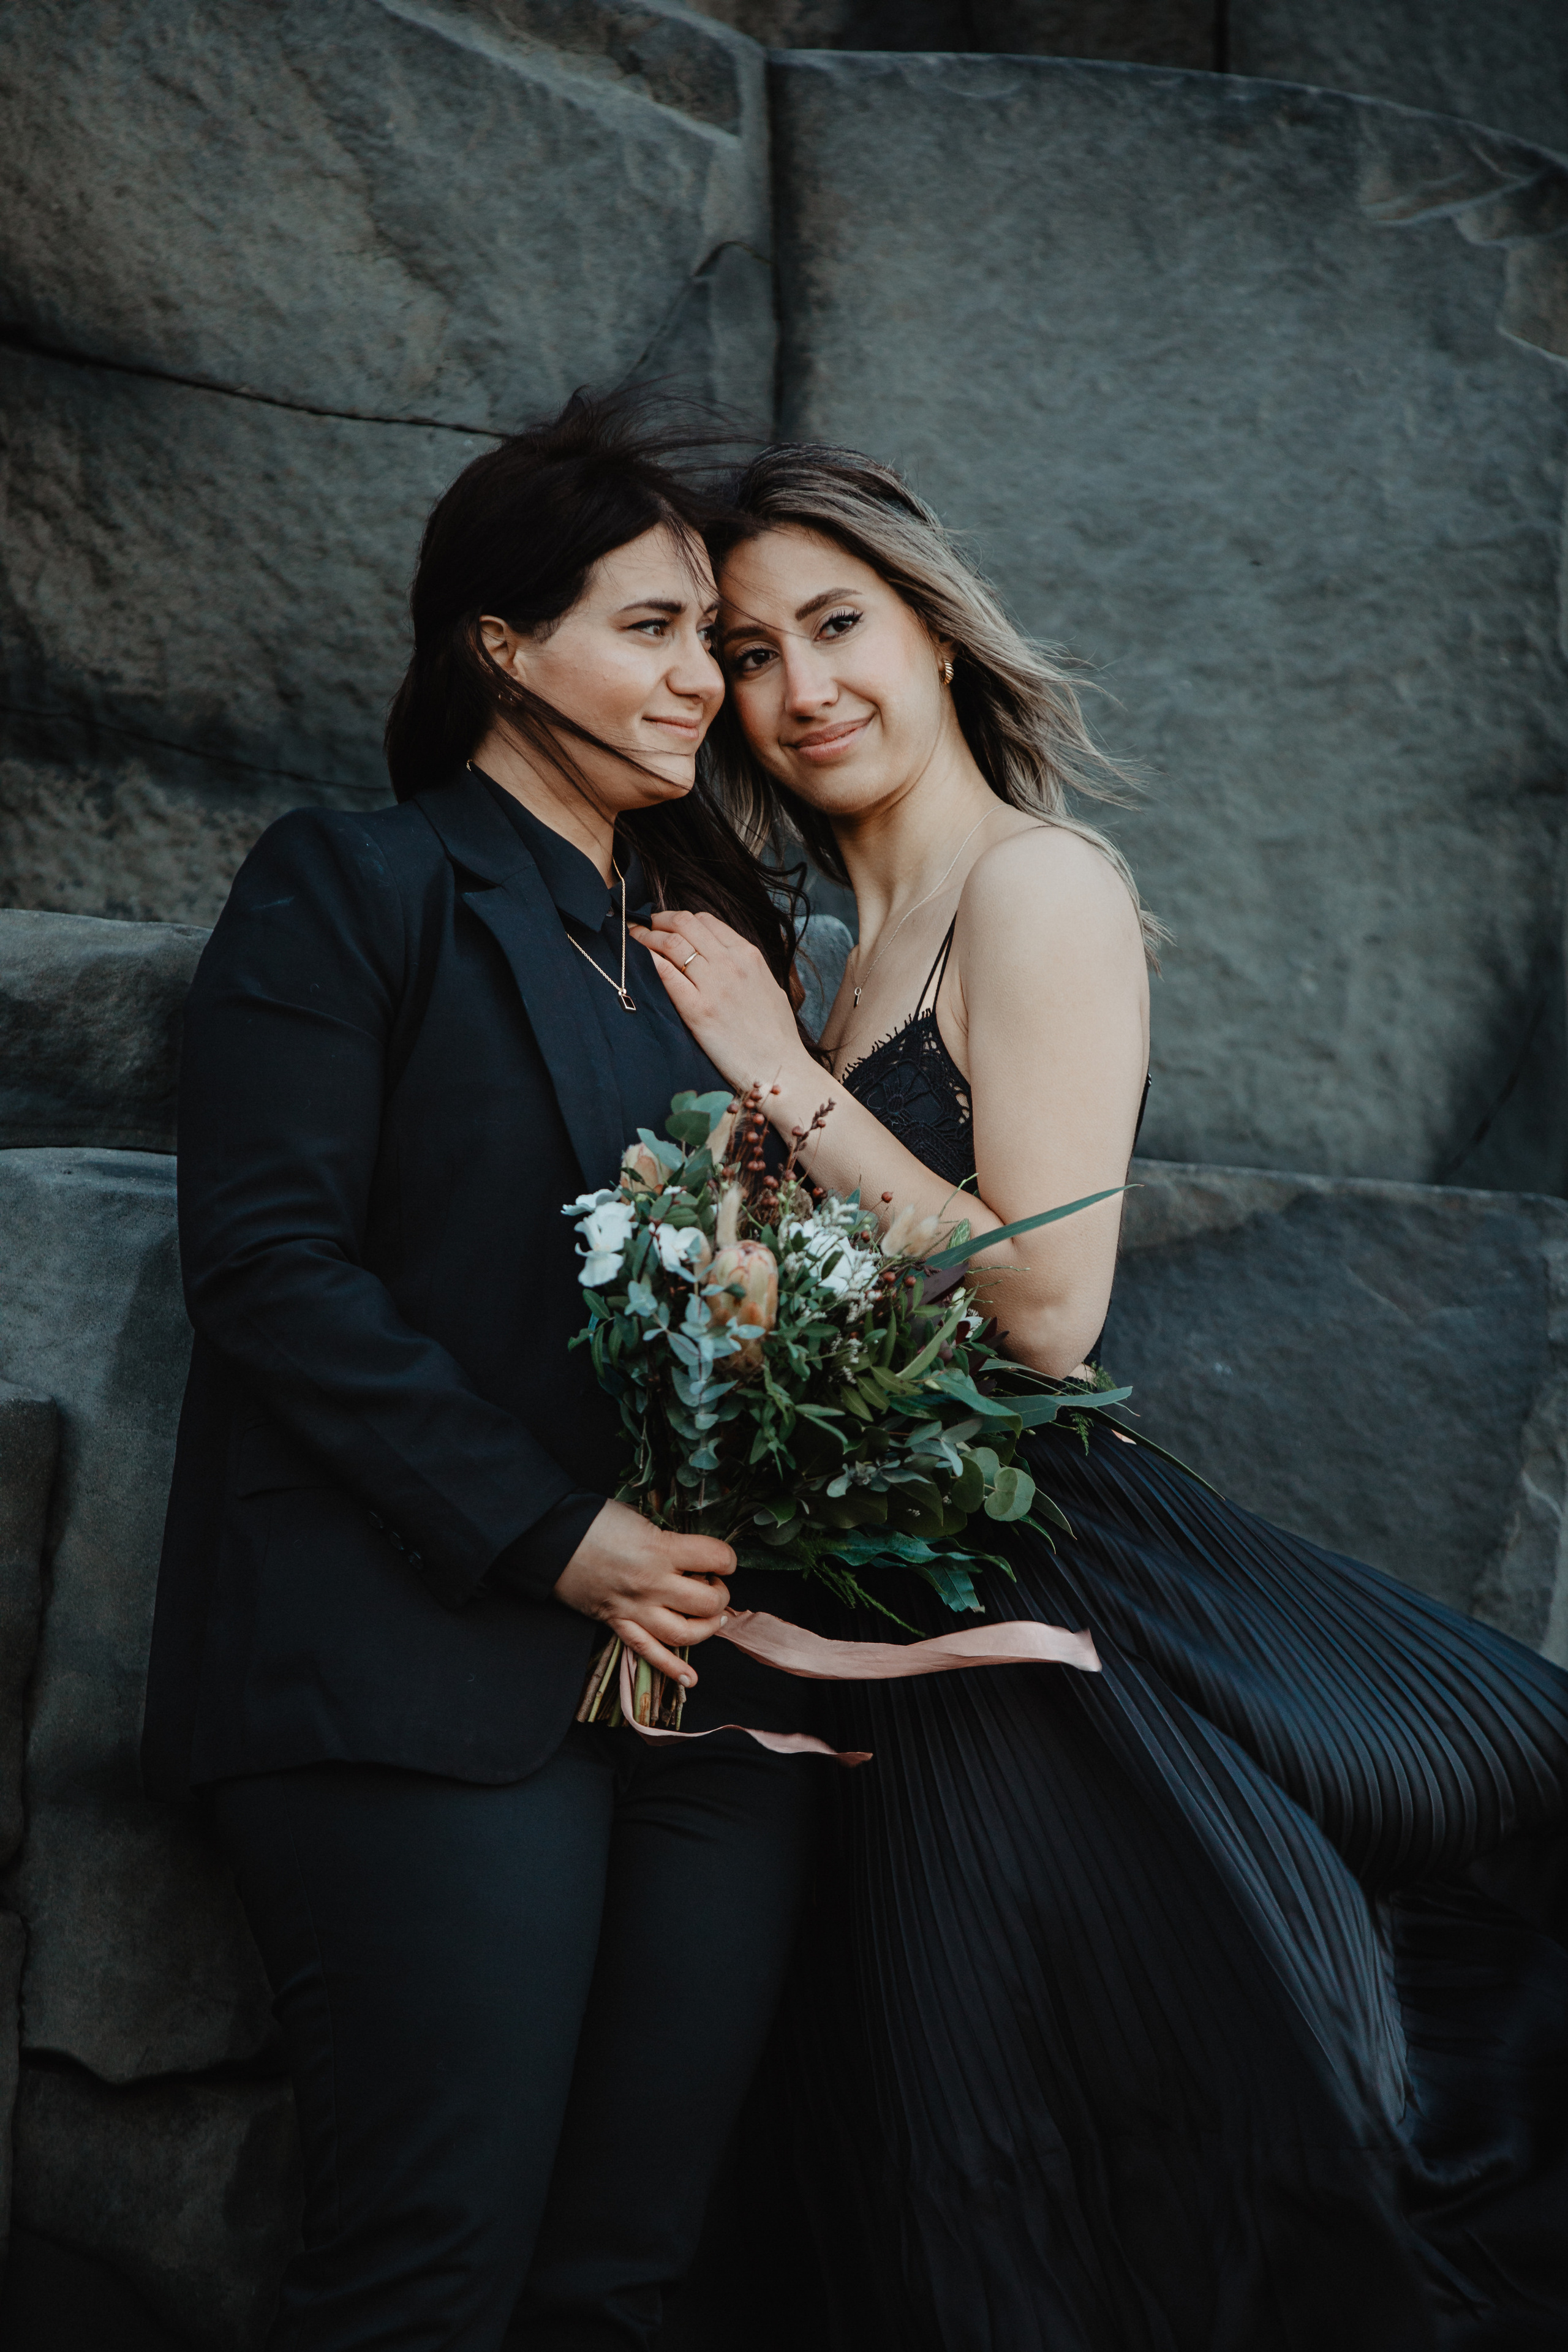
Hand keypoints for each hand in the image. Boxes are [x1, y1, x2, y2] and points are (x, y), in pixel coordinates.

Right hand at [552, 1498, 732, 1685]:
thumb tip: (690, 1555)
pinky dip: (670, 1668)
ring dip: (707, 1628)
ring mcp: (634, 1608)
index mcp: (660, 1549)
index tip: (721, 1559)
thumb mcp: (639, 1519)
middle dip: (720, 1594)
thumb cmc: (593, 1520)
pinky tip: (690, 1678)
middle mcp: (652, 1583)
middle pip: (707, 1601)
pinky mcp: (616, 1623)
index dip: (726, 1558)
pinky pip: (647, 1651)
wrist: (550, 1537)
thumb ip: (667, 1539)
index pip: (715, 1557)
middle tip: (713, 1584)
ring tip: (711, 1618)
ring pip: (685, 1634)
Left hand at [630, 910, 809, 1092]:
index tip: (666, 924)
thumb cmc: (775, 1034)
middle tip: (645, 926)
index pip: (706, 921)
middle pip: (685, 924)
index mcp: (748, 955)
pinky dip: (649, 961)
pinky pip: (666, 974)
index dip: (680, 918)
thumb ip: (746, 967)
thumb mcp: (768, 987)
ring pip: (672, 943)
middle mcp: (731, 963)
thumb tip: (724, 955)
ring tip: (636, 939)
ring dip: (648, 937)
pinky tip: (639, 960)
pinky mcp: (698, 1011)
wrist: (779, 1068)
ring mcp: (714, 985)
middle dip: (659, 920)